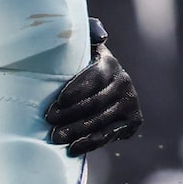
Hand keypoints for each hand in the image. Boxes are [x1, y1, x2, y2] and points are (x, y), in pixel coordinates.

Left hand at [44, 18, 141, 156]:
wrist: (103, 86)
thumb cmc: (79, 68)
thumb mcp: (79, 50)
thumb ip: (80, 37)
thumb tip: (99, 34)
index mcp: (108, 63)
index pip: (93, 78)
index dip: (75, 91)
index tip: (56, 102)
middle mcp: (124, 81)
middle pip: (94, 103)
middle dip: (69, 115)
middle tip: (48, 123)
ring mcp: (130, 102)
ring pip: (99, 121)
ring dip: (76, 132)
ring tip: (56, 138)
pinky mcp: (133, 121)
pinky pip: (108, 135)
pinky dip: (89, 144)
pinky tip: (73, 148)